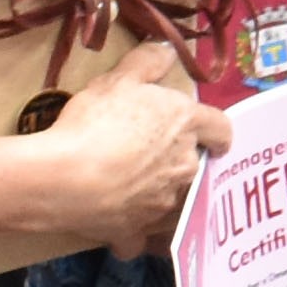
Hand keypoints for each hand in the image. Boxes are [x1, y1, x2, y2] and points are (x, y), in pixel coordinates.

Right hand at [41, 45, 229, 251]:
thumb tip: (168, 49)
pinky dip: (130, 234)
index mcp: (186, 126)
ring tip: (130, 187)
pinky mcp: (134, 231)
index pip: (222, 129)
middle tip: (151, 153)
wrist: (64, 178)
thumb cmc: (96, 121)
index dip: (216, 131)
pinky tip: (116, 227)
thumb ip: (147, 62)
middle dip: (180, 161)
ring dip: (158, 195)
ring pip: (171, 201)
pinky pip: (138, 237)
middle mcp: (184, 167)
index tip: (210, 135)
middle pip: (196, 165)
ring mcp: (162, 203)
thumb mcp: (119, 79)